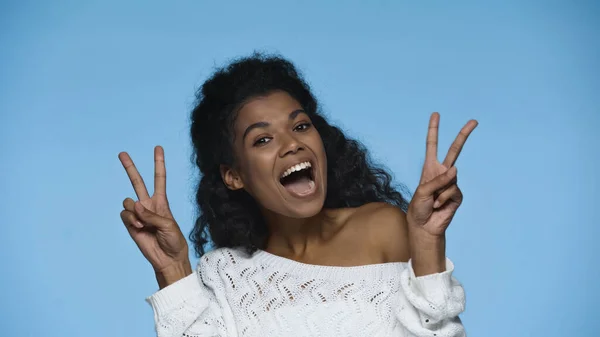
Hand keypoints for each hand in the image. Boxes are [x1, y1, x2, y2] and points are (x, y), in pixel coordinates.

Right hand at [119, 146, 190, 286]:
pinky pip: (125, 215)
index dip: (158, 163)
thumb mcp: (168, 225)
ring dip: (135, 212)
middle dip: (129, 167)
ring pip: (128, 201)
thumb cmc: (174, 240)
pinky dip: (131, 221)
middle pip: (137, 182)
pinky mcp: (130, 224)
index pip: (159, 178)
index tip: (158, 148)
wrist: (168, 258)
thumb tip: (136, 205)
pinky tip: (140, 229)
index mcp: (161, 201)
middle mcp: (148, 204)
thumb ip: (152, 214)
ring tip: (145, 225)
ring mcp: (138, 214)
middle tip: (122, 153)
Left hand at [407, 113, 477, 236]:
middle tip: (474, 121)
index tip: (435, 114)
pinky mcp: (457, 195)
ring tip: (432, 202)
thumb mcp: (422, 191)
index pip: (432, 145)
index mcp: (429, 168)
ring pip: (450, 178)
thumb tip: (455, 170)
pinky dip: (444, 199)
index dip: (433, 130)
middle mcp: (442, 172)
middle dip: (463, 135)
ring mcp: (451, 183)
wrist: (424, 226)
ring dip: (438, 192)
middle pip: (454, 150)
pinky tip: (439, 206)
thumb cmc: (418, 207)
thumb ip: (437, 180)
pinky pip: (452, 191)